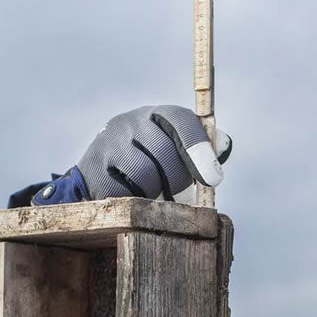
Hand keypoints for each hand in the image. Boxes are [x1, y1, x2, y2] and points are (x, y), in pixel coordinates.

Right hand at [31, 105, 231, 204]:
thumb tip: (224, 143)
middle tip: (175, 191)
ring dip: (155, 193)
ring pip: (144, 175)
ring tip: (153, 194)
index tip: (213, 178)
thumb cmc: (152, 167)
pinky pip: (122, 192)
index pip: (180, 119)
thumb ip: (203, 150)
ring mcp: (108, 144)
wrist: (99, 178)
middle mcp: (130, 122)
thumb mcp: (177, 154)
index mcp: (157, 115)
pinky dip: (133, 201)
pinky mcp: (92, 169)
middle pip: (165, 153)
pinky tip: (133, 198)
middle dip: (177, 179)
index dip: (198, 147)